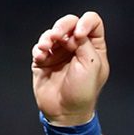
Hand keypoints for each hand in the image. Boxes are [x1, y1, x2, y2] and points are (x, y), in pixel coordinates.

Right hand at [31, 11, 109, 125]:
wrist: (65, 112)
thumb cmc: (83, 91)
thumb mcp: (91, 66)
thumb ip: (85, 43)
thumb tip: (74, 29)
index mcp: (94, 47)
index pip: (92, 22)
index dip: (85, 22)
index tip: (78, 35)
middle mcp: (77, 47)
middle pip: (70, 22)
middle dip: (62, 25)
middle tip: (56, 36)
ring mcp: (60, 53)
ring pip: (52, 32)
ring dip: (47, 37)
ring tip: (45, 49)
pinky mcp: (44, 60)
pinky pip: (39, 46)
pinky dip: (39, 48)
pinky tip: (41, 57)